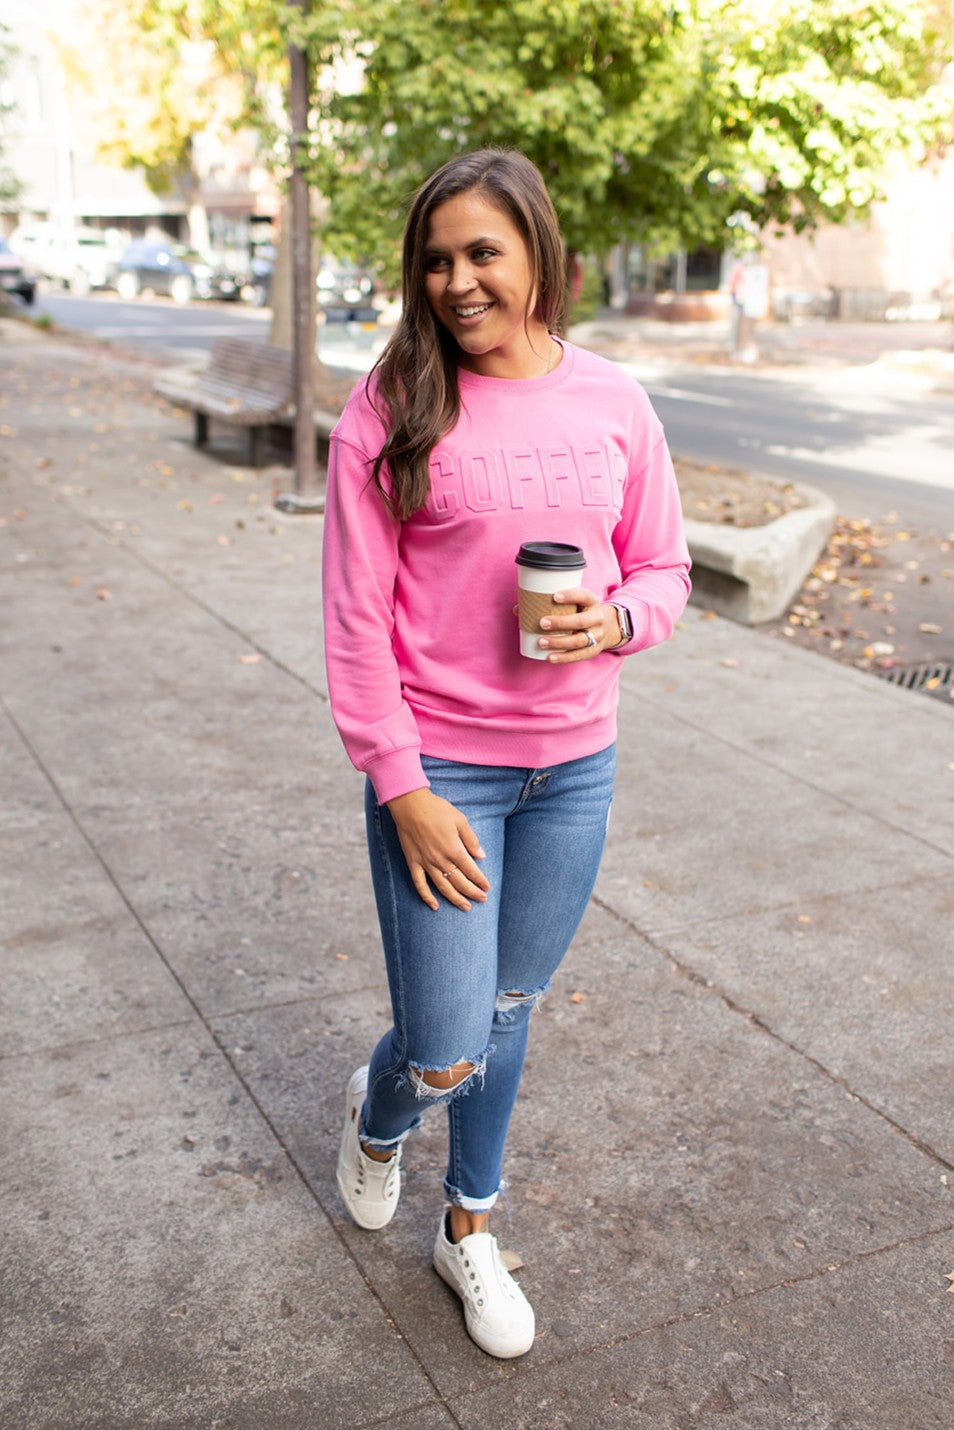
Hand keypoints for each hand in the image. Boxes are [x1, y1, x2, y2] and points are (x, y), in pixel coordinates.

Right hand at [386, 787, 489, 910]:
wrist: (410, 806)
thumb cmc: (437, 810)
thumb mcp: (460, 820)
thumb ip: (471, 840)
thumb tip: (481, 855)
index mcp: (454, 849)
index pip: (471, 871)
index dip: (480, 881)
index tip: (487, 888)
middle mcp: (441, 860)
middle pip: (460, 882)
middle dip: (472, 893)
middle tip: (482, 899)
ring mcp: (426, 863)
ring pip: (443, 887)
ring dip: (455, 899)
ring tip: (465, 907)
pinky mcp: (413, 863)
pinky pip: (420, 884)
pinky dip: (427, 897)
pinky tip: (434, 906)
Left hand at [536, 587, 621, 662]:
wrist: (607, 626)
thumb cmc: (581, 611)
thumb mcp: (575, 603)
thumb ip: (551, 604)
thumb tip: (518, 609)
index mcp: (592, 601)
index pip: (583, 596)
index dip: (570, 596)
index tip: (554, 596)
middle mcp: (597, 618)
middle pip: (581, 621)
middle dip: (561, 623)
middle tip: (542, 623)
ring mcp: (597, 636)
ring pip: (579, 640)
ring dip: (559, 642)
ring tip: (541, 642)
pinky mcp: (593, 650)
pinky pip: (579, 655)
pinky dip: (564, 657)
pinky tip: (550, 657)